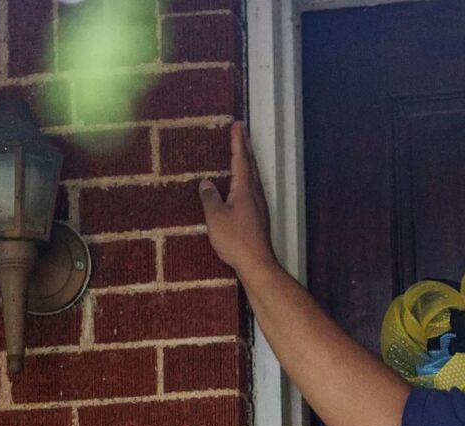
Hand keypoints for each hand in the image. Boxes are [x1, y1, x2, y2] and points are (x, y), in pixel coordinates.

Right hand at [199, 121, 277, 274]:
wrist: (256, 263)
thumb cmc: (235, 240)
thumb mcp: (215, 217)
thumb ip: (209, 198)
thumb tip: (206, 183)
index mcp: (244, 189)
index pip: (240, 159)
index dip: (238, 141)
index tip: (237, 124)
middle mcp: (255, 194)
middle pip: (250, 165)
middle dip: (245, 148)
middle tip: (241, 132)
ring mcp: (258, 206)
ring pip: (253, 178)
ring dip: (247, 163)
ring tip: (242, 154)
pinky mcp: (258, 217)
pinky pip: (251, 190)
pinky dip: (246, 179)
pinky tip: (242, 186)